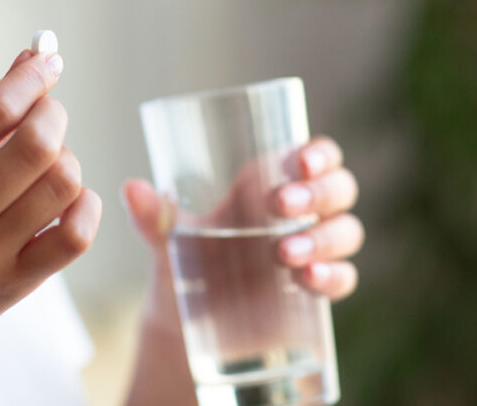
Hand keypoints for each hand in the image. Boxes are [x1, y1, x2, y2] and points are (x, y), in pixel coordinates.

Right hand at [0, 49, 101, 365]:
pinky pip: (75, 235)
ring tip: (50, 163)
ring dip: (67, 160)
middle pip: (34, 146)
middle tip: (49, 111)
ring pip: (61, 184)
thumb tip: (32, 57)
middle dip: (53, 113)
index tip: (48, 59)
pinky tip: (71, 198)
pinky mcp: (12, 287)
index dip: (30, 78)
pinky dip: (86, 205)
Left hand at [123, 135, 362, 322]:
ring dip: (323, 237)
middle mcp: (302, 214)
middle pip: (339, 189)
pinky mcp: (316, 294)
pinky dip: (334, 276)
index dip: (320, 153)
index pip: (316, 155)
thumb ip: (154, 217)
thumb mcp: (169, 238)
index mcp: (273, 183)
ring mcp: (313, 252)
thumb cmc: (185, 261)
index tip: (301, 160)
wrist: (185, 324)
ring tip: (285, 252)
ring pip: (346, 232)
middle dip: (318, 193)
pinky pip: (344, 279)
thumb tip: (130, 188)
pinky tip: (309, 280)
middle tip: (281, 206)